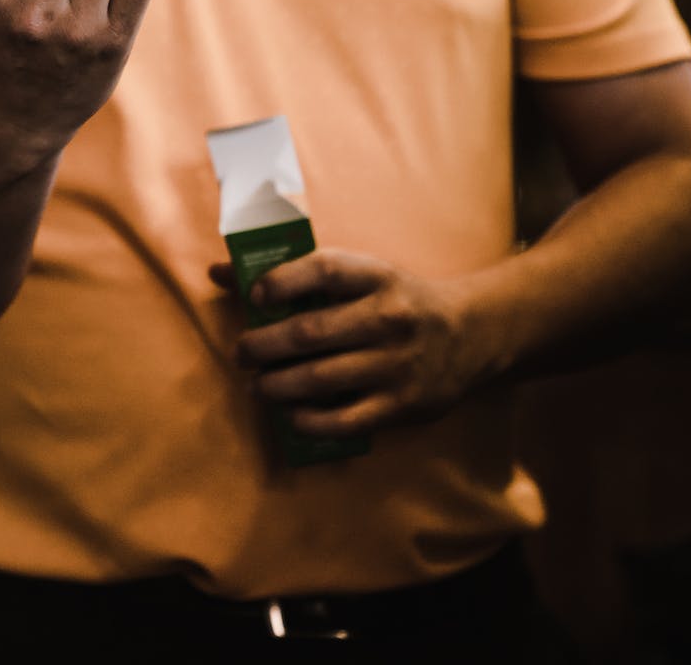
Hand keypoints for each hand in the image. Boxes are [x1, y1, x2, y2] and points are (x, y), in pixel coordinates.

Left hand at [209, 251, 496, 438]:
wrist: (473, 335)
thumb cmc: (395, 300)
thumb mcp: (359, 275)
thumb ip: (293, 274)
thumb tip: (218, 272)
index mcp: (376, 277)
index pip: (324, 269)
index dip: (283, 280)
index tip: (255, 295)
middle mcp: (388, 318)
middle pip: (311, 332)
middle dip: (263, 345)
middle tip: (241, 352)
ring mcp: (396, 364)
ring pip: (321, 378)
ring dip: (276, 385)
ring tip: (255, 385)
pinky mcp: (403, 405)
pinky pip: (346, 420)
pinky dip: (310, 420)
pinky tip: (289, 413)